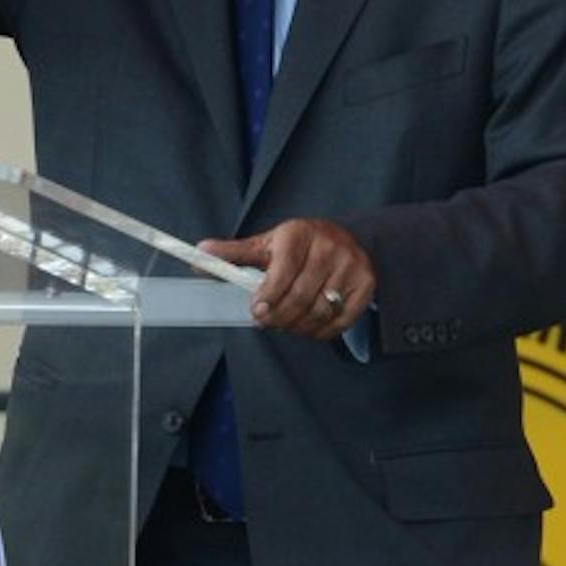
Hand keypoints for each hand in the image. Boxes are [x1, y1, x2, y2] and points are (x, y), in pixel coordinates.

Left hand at [200, 219, 375, 339]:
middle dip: (278, 317)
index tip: (256, 312)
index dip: (267, 297)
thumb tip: (200, 253)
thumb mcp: (266, 244)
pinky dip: (320, 332)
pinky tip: (308, 325)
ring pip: (318, 312)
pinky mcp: (365, 285)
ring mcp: (351, 266)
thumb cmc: (298, 245)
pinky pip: (339, 322)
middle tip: (267, 322)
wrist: (345, 239)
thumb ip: (234, 254)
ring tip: (286, 323)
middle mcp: (328, 247)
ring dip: (297, 327)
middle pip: (299, 297)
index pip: (282, 271)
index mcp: (299, 233)